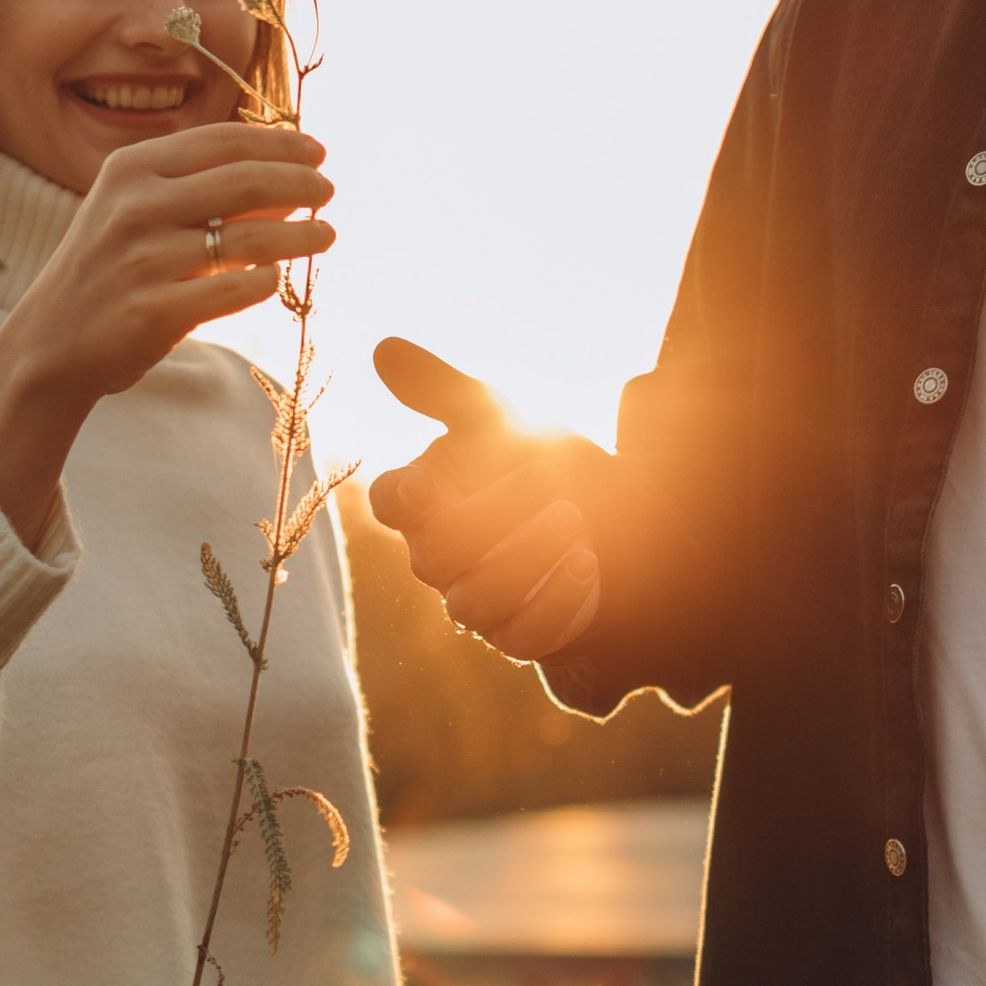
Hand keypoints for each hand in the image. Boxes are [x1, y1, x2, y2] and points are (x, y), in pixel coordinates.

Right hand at [0, 121, 333, 546]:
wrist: (52, 342)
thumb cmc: (109, 268)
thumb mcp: (137, 211)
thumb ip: (200, 189)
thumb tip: (289, 178)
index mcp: (131, 168)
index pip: (223, 141)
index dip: (279, 143)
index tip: (316, 151)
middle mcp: (135, 206)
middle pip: (245, 180)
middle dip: (299, 182)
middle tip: (328, 190)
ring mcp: (144, 259)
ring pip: (251, 237)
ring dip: (300, 233)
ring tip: (325, 235)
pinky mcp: (155, 311)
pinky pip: (236, 288)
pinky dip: (265, 280)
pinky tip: (276, 277)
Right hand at [369, 336, 607, 658]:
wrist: (601, 511)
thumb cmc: (529, 458)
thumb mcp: (492, 415)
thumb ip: (441, 388)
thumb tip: (383, 348)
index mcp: (421, 501)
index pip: (390, 503)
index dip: (406, 495)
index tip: (432, 479)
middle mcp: (435, 558)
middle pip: (440, 553)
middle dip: (496, 514)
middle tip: (551, 477)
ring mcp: (472, 602)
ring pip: (477, 601)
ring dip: (529, 558)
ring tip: (575, 520)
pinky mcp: (517, 634)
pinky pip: (523, 637)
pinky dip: (556, 603)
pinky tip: (587, 564)